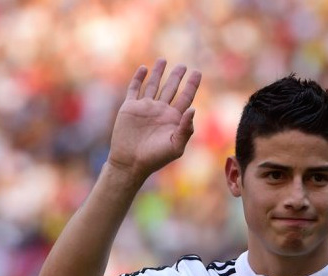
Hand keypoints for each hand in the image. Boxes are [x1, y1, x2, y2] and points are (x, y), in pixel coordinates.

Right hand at [107, 59, 201, 179]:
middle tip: (183, 66)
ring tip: (164, 60)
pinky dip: (139, 78)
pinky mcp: (130, 108)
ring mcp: (145, 108)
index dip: (191, 85)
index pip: (185, 97)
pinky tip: (144, 68)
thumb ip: (186, 129)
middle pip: (171, 88)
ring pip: (154, 85)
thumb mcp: (176, 146)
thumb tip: (193, 109)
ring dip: (158, 73)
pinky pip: (135, 89)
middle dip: (177, 77)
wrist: (131, 163)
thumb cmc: (156, 158)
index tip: (197, 72)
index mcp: (174, 119)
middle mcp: (161, 111)